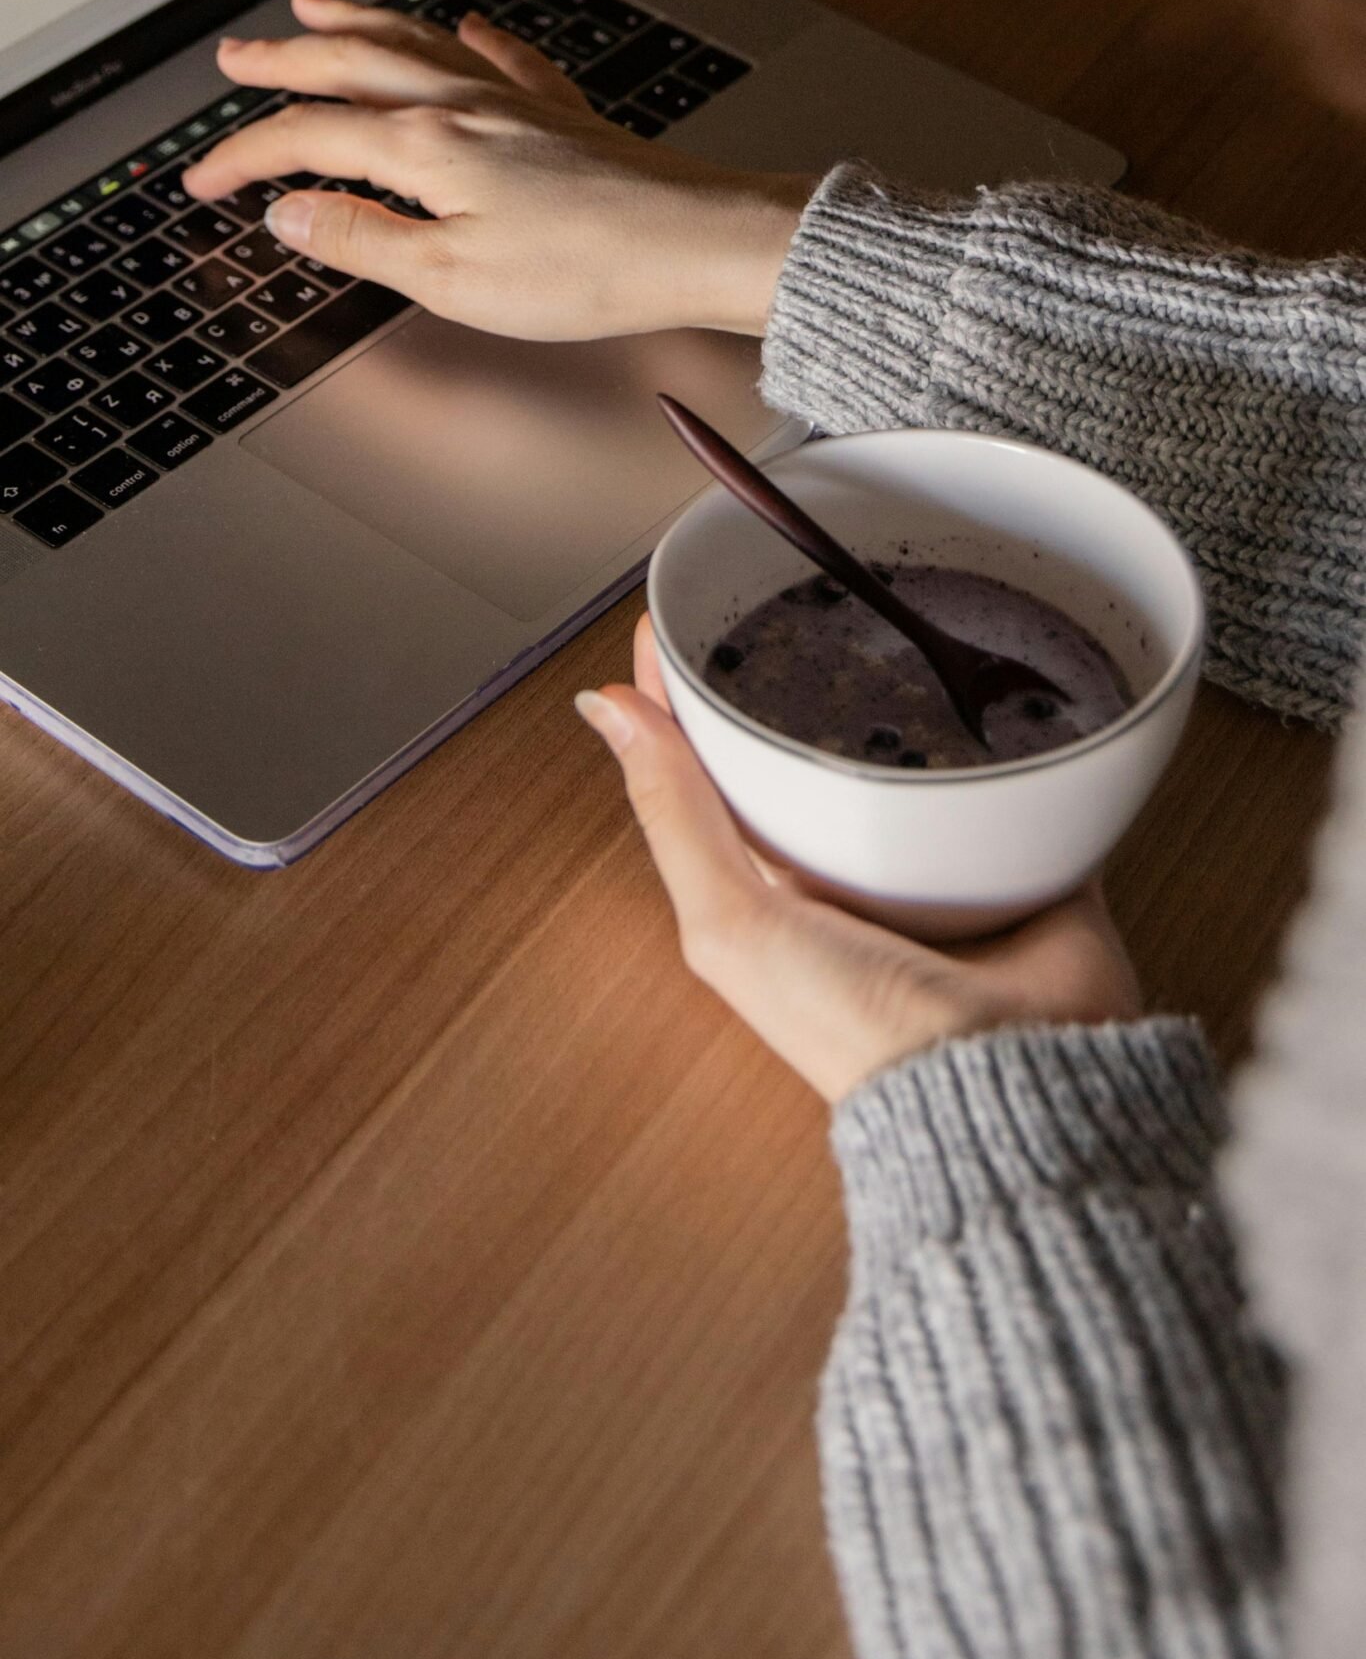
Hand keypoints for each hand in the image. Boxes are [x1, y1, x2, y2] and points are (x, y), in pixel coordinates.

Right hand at [182, 0, 810, 340]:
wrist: (695, 244)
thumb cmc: (588, 270)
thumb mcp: (451, 278)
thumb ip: (364, 241)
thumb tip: (290, 214)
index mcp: (426, 147)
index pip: (309, 139)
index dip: (245, 156)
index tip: (204, 181)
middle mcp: (465, 106)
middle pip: (351, 66)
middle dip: (283, 61)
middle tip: (234, 59)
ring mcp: (516, 104)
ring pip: (417, 43)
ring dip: (358, 22)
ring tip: (316, 5)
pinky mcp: (565, 119)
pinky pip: (506, 59)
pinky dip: (475, 39)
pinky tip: (472, 28)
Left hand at [576, 615, 1142, 1104]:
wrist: (1008, 1073)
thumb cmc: (857, 1026)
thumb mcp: (733, 920)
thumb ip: (673, 813)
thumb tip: (603, 706)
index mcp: (775, 889)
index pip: (718, 770)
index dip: (689, 697)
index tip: (676, 616)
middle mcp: (855, 870)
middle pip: (817, 750)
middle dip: (807, 678)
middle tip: (798, 586)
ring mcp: (943, 860)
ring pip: (919, 750)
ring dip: (912, 692)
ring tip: (899, 600)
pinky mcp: (1029, 850)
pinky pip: (1021, 768)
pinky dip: (1015, 726)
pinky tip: (1004, 666)